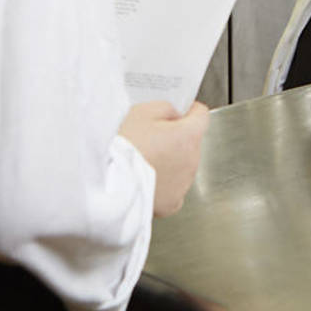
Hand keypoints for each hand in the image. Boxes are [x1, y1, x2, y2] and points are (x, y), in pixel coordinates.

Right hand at [118, 100, 209, 216]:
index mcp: (187, 136)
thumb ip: (166, 108)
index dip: (190, 111)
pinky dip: (165, 185)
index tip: (182, 112)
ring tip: (144, 160)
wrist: (107, 182)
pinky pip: (174, 189)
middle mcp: (192, 161)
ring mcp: (183, 184)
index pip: (202, 116)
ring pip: (183, 166)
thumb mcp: (142, 112)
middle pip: (190, 143)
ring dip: (170, 162)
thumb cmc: (123, 147)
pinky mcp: (172, 202)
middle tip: (150, 139)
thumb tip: (174, 114)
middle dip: (175, 139)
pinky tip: (147, 179)